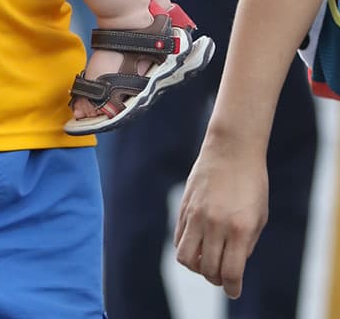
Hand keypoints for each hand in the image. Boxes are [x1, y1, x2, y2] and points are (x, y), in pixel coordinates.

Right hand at [174, 140, 268, 299]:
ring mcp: (197, 215)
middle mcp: (216, 224)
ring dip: (197, 267)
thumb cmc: (252, 182)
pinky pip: (179, 238)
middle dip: (216, 279)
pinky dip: (187, 248)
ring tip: (206, 260)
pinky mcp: (185, 207)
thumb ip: (246, 244)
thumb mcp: (259, 216)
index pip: (231, 274)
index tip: (233, 290)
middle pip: (208, 270)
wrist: (232, 149)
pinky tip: (198, 243)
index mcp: (239, 229)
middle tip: (222, 274)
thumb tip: (231, 265)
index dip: (232, 288)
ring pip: (186, 258)